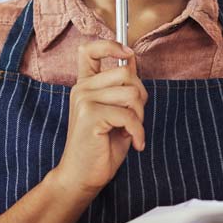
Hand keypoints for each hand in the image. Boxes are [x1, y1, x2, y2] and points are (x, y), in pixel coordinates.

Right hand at [50, 40, 147, 197]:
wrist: (81, 177)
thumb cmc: (100, 147)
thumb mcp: (115, 113)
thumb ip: (122, 88)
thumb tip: (132, 62)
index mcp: (85, 85)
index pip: (89, 50)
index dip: (111, 45)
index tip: (127, 54)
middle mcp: (82, 89)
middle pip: (125, 73)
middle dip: (140, 96)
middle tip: (135, 118)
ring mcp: (84, 100)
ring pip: (131, 93)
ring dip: (140, 116)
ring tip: (132, 131)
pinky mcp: (91, 115)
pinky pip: (129, 115)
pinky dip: (139, 132)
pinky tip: (136, 144)